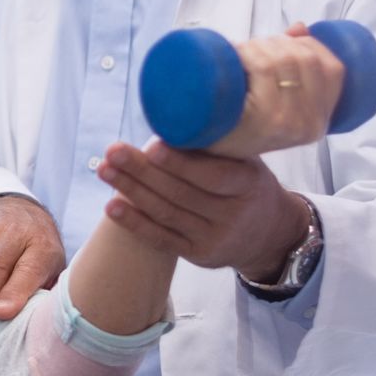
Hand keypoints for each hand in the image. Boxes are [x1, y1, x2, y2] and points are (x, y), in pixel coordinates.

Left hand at [97, 141, 310, 282]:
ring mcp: (215, 239)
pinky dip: (135, 222)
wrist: (271, 234)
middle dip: (142, 171)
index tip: (152, 146)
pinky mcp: (199, 255)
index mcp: (249, 185)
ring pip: (167, 214)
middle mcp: (234, 215)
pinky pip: (162, 238)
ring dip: (131, 191)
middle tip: (112, 151)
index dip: (180, 163)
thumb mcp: (246, 162)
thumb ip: (215, 147)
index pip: (213, 176)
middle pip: (181, 193)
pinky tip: (111, 206)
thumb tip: (172, 119)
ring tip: (104, 170)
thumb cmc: (249, 185)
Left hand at [206, 23, 344, 159]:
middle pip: (306, 60)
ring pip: (284, 60)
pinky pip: (263, 68)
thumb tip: (300, 28)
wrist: (202, 149)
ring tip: (243, 51)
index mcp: (319, 122)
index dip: (311, 45)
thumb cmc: (237, 124)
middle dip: (280, 42)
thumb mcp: (274, 103)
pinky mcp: (259, 119)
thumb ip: (294, 68)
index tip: (286, 42)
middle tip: (255, 47)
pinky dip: (250, 51)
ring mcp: (284, 123)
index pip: (334, 70)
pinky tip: (237, 54)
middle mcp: (308, 125)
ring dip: (262, 44)